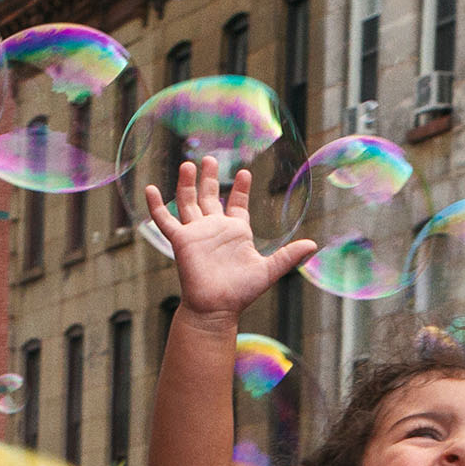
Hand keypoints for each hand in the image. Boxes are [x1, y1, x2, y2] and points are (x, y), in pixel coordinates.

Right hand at [138, 161, 315, 318]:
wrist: (217, 307)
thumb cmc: (241, 292)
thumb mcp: (269, 270)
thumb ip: (288, 256)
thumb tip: (314, 244)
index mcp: (236, 232)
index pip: (238, 205)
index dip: (241, 189)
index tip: (245, 172)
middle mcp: (215, 229)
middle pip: (210, 197)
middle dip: (210, 178)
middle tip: (210, 158)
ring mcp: (196, 233)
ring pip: (188, 201)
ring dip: (187, 183)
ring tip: (188, 164)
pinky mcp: (181, 240)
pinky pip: (164, 220)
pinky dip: (156, 205)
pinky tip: (150, 189)